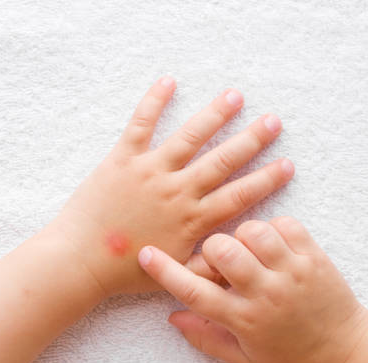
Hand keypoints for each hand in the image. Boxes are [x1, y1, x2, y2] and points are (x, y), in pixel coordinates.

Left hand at [48, 77, 293, 295]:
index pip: (239, 195)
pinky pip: (141, 124)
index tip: (287, 164)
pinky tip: (169, 82)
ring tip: (235, 96)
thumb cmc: (126, 271)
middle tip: (273, 122)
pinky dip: (154, 101)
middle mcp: (177, 191)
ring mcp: (151, 171)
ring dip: (215, 115)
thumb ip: (209, 267)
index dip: (266, 179)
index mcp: (192, 219)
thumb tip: (238, 257)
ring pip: (190, 137)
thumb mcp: (175, 275)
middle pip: (222, 160)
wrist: (80, 261)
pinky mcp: (123, 159)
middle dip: (251, 140)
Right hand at [138, 217, 367, 362]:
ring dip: (243, 237)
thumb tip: (172, 317)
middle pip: (223, 251)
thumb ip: (206, 337)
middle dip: (212, 251)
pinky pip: (285, 223)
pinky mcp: (314, 256)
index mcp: (246, 320)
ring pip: (254, 230)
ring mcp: (293, 272)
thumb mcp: (245, 359)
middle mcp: (267, 293)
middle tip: (222, 264)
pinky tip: (274, 247)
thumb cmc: (292, 358)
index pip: (196, 293)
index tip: (146, 254)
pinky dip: (273, 228)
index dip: (166, 272)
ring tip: (251, 254)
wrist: (347, 353)